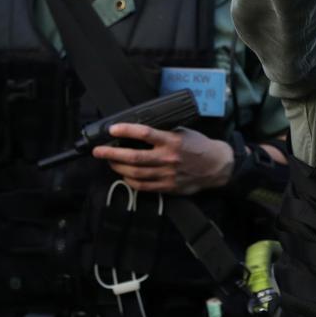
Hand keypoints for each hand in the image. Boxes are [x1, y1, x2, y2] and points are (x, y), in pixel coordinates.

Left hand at [92, 125, 235, 194]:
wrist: (216, 166)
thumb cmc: (199, 146)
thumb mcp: (183, 132)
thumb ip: (164, 133)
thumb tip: (140, 131)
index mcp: (172, 141)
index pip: (145, 133)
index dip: (126, 130)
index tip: (113, 129)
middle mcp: (168, 158)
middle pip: (134, 157)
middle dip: (112, 154)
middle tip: (98, 151)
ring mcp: (167, 174)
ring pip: (135, 173)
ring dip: (118, 167)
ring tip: (109, 162)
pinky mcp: (168, 187)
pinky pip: (143, 186)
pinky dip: (130, 181)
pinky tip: (124, 175)